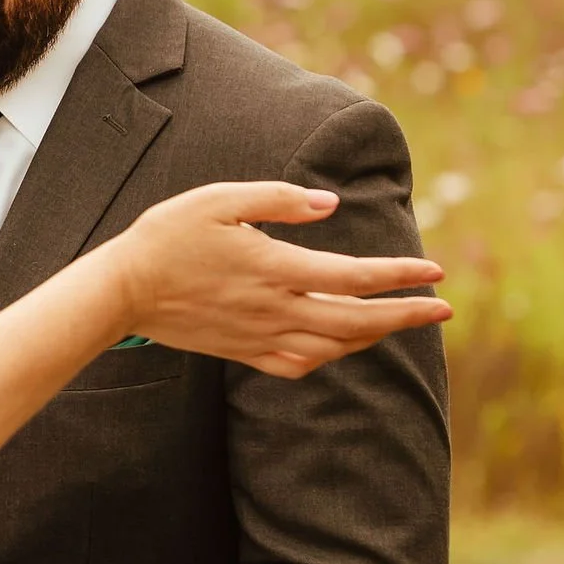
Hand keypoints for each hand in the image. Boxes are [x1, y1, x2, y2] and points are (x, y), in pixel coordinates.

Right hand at [105, 183, 448, 377]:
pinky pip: (299, 365)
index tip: (436, 273)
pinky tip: (340, 346)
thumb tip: (330, 205)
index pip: (355, 278)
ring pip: (334, 347)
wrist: (122, 290)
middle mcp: (274, 308)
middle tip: (442, 309)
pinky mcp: (242, 352)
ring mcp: (259, 336)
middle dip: (406, 316)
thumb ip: (279, 199)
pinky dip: (331, 357)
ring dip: (374, 337)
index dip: (400, 277)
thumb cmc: (168, 236)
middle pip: (356, 322)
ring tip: (398, 322)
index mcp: (273, 268)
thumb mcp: (219, 199)